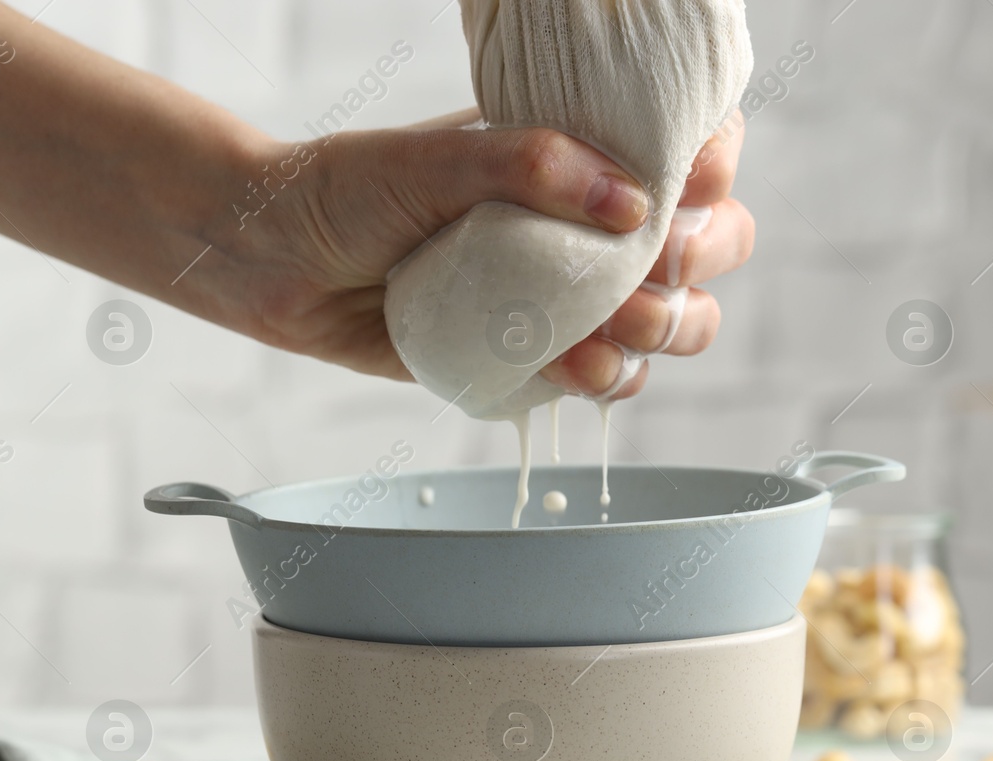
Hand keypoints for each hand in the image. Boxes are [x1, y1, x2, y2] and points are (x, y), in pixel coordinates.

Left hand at [223, 110, 752, 400]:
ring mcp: (573, 291)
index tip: (686, 186)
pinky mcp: (544, 352)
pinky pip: (612, 377)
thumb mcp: (436, 156)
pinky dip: (608, 379)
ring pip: (678, 321)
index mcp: (584, 150)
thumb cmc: (351, 190)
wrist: (280, 265)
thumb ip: (530, 165)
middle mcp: (593, 222)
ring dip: (665, 330)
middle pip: (712, 245)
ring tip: (610, 330)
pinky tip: (570, 367)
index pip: (695, 148)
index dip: (712, 169)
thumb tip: (631, 202)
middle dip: (697, 264)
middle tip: (650, 270)